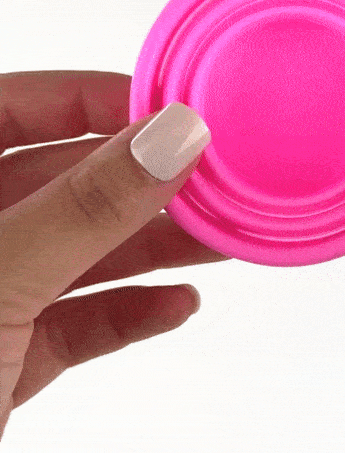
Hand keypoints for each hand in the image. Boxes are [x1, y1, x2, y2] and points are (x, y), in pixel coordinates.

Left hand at [0, 70, 228, 438]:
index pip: (27, 105)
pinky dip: (134, 313)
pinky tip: (178, 306)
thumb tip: (168, 138)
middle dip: (149, 183)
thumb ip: (86, 205)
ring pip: (88, 251)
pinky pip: (85, 319)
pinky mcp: (13, 353)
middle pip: (72, 181)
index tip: (178, 112)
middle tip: (212, 181)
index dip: (106, 100)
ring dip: (157, 247)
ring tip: (215, 240)